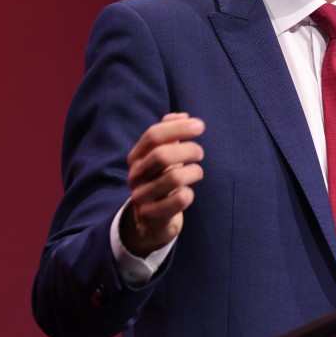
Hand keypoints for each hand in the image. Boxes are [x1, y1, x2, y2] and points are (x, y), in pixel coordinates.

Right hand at [120, 113, 204, 256]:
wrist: (150, 221)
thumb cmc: (161, 180)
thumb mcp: (162, 156)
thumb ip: (170, 134)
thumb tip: (182, 115)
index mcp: (136, 156)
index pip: (153, 135)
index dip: (178, 128)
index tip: (200, 126)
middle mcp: (135, 175)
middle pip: (162, 155)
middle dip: (187, 150)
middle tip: (200, 152)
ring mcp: (141, 197)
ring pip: (173, 178)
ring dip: (193, 172)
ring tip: (197, 172)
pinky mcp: (151, 216)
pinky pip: (177, 201)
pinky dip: (188, 194)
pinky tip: (188, 193)